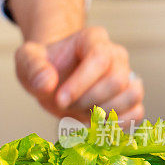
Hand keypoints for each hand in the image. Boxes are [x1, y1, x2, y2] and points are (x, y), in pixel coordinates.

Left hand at [15, 26, 144, 121]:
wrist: (52, 79)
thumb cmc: (42, 66)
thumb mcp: (27, 60)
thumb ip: (33, 67)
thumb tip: (47, 83)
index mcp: (93, 39)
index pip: (99, 57)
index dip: (81, 83)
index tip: (59, 99)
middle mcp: (116, 55)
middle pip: (117, 80)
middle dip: (88, 100)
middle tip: (65, 104)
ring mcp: (127, 76)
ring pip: (132, 95)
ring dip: (103, 113)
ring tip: (80, 111)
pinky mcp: (128, 99)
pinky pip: (137, 113)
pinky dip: (118, 124)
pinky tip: (95, 124)